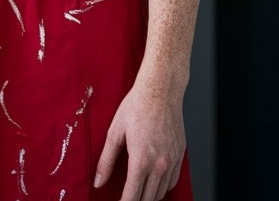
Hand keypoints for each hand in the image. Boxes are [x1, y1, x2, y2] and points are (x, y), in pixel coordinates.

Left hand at [93, 79, 185, 200]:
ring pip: (161, 193)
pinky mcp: (180, 154)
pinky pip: (173, 181)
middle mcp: (159, 164)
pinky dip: (163, 187)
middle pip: (148, 199)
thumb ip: (106, 160)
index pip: (132, 196)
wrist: (160, 89)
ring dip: (149, 197)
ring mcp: (172, 160)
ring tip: (138, 192)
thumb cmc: (137, 105)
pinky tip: (153, 182)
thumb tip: (98, 181)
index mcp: (141, 159)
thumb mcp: (115, 131)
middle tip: (125, 197)